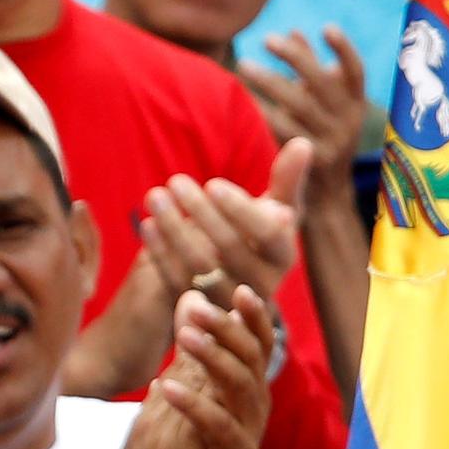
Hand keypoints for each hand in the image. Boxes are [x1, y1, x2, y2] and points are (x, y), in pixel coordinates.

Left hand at [138, 139, 308, 303]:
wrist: (233, 280)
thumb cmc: (257, 234)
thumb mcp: (276, 210)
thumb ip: (288, 180)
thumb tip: (302, 141)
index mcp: (283, 256)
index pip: (267, 233)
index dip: (239, 209)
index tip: (212, 183)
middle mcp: (259, 284)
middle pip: (229, 248)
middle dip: (199, 211)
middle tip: (175, 180)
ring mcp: (226, 300)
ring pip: (198, 265)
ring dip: (173, 228)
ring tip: (154, 196)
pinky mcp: (197, 307)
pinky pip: (176, 280)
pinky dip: (160, 252)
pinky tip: (146, 224)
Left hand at [158, 286, 272, 448]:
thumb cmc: (201, 446)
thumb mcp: (199, 390)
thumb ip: (195, 348)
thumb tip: (189, 297)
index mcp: (247, 385)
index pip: (256, 341)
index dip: (253, 315)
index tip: (238, 287)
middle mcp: (255, 403)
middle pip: (249, 356)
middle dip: (226, 328)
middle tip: (200, 307)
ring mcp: (248, 430)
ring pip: (238, 386)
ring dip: (212, 358)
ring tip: (186, 336)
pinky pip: (215, 426)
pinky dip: (191, 404)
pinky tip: (164, 386)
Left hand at [239, 27, 367, 186]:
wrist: (325, 197)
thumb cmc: (320, 139)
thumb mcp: (324, 106)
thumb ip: (311, 70)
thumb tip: (294, 32)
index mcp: (357, 106)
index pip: (356, 72)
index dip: (344, 49)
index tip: (325, 27)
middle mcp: (349, 122)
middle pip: (322, 82)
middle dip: (294, 57)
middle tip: (266, 39)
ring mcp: (331, 143)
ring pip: (299, 105)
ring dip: (270, 82)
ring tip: (243, 65)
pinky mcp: (310, 161)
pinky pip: (282, 130)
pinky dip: (263, 112)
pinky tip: (244, 100)